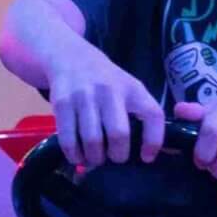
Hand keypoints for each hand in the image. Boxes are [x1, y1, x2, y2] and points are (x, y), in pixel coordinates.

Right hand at [46, 43, 165, 169]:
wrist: (71, 57)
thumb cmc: (106, 81)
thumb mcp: (128, 89)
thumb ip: (140, 115)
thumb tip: (148, 154)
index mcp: (133, 89)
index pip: (152, 115)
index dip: (153, 141)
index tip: (146, 158)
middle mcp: (110, 90)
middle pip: (119, 134)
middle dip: (117, 156)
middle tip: (113, 158)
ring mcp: (84, 96)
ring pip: (92, 140)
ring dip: (94, 158)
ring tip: (94, 159)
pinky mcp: (62, 103)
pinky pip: (68, 139)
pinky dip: (74, 154)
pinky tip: (77, 156)